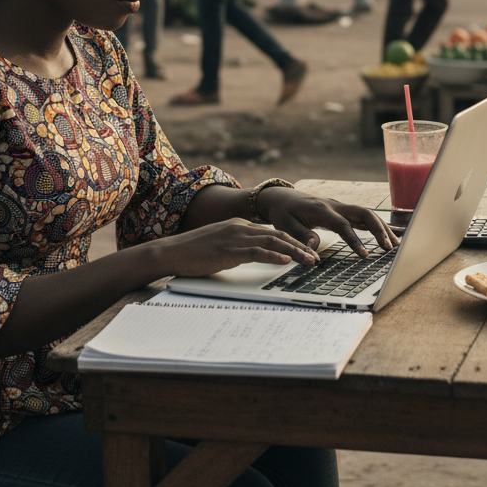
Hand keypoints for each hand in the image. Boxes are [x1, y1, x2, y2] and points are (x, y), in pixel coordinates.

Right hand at [158, 218, 320, 276]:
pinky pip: (256, 251)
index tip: (307, 252)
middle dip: (300, 246)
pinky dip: (273, 255)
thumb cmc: (193, 253)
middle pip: (277, 234)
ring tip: (309, 261)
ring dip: (294, 252)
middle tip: (316, 257)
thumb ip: (239, 248)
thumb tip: (256, 256)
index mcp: (239, 225)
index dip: (292, 242)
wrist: (171, 252)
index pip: (273, 232)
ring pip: (272, 241)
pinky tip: (285, 261)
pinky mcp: (228, 249)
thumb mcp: (221, 245)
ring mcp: (234, 237)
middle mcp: (240, 227)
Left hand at [255, 188, 398, 258]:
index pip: (343, 225)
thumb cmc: (282, 212)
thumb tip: (314, 250)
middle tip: (389, 249)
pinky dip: (376, 226)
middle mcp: (335, 206)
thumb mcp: (284, 226)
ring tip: (395, 245)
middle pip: (363, 214)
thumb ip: (301, 236)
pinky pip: (363, 217)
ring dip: (382, 228)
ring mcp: (340, 207)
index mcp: (321, 210)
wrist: (281, 197)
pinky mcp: (343, 211)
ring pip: (367, 214)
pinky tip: (387, 237)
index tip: (365, 256)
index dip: (355, 240)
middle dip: (379, 230)